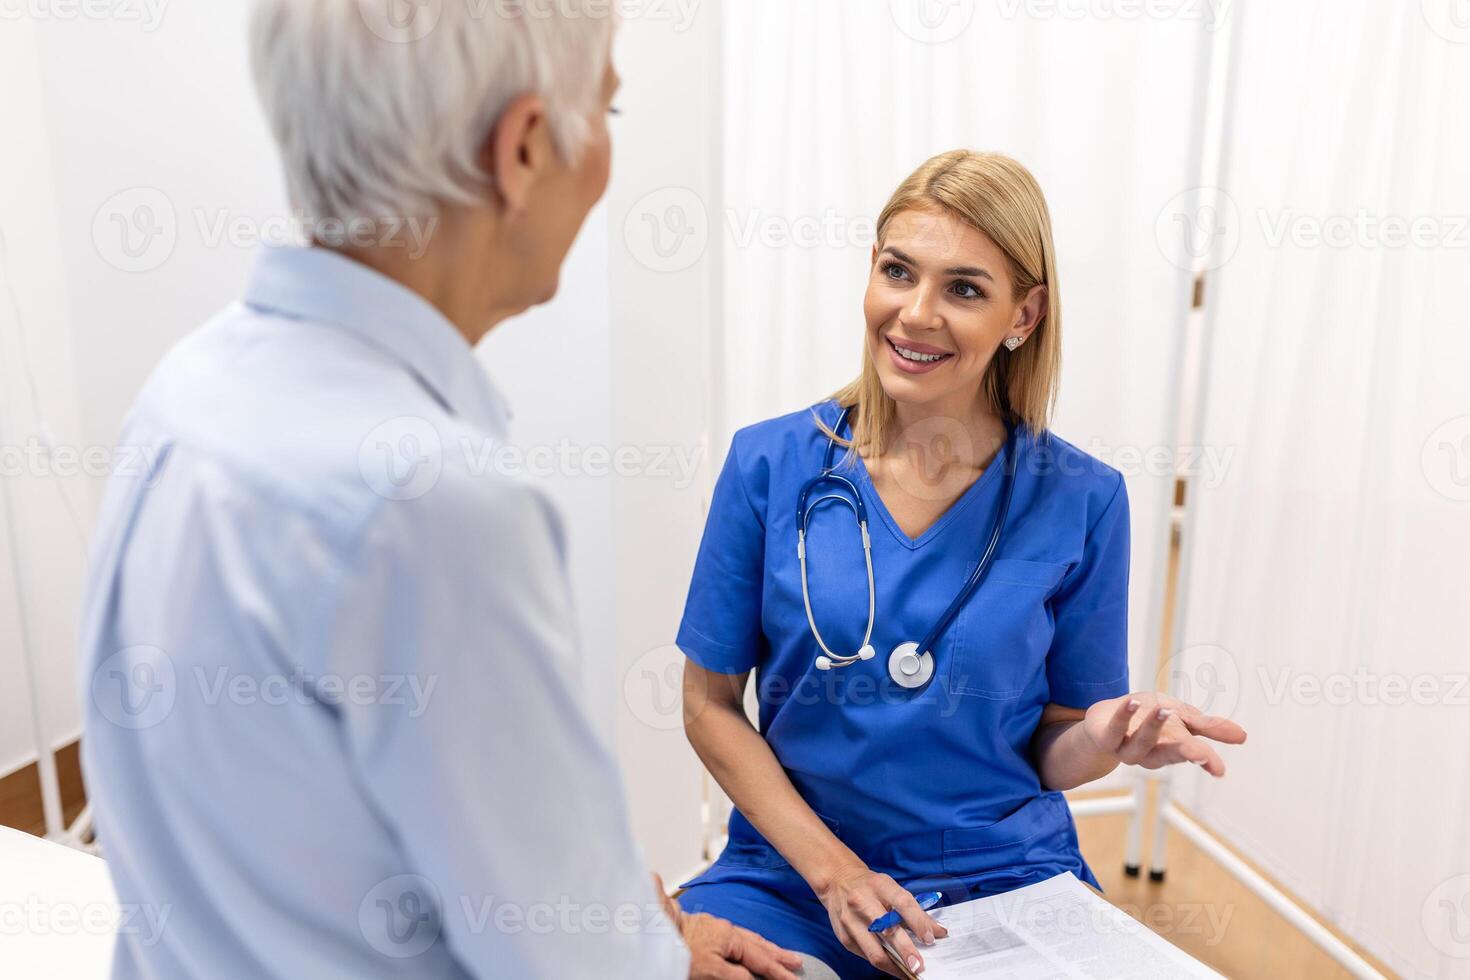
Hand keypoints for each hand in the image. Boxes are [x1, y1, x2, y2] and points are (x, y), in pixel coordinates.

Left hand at [653, 874, 803, 979]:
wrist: (653, 930)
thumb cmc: (678, 950)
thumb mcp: (711, 970)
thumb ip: (736, 975)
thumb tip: (754, 978)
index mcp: (730, 938)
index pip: (761, 959)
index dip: (778, 971)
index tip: (794, 979)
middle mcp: (727, 930)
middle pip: (759, 945)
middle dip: (778, 956)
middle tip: (796, 964)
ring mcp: (716, 928)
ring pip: (748, 938)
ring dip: (766, 947)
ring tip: (779, 953)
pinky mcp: (706, 928)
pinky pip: (735, 935)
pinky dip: (749, 941)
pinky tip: (747, 943)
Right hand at [817, 865, 947, 976]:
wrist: (837, 881)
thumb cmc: (870, 886)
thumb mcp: (891, 888)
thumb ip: (914, 910)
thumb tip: (937, 931)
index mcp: (879, 885)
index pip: (902, 903)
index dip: (918, 922)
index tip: (930, 938)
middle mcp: (862, 901)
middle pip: (887, 930)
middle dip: (905, 951)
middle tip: (919, 965)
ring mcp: (851, 921)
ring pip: (874, 950)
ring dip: (894, 965)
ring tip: (908, 972)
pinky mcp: (844, 937)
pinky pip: (866, 956)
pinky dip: (883, 964)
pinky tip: (894, 967)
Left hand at [1082, 692, 1246, 776]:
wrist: (1104, 720)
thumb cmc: (1145, 718)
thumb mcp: (1180, 717)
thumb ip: (1208, 726)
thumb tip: (1243, 736)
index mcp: (1172, 748)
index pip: (1191, 755)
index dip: (1205, 762)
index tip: (1219, 769)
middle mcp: (1151, 752)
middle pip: (1169, 755)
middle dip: (1184, 753)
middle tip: (1199, 752)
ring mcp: (1127, 747)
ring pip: (1142, 742)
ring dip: (1153, 726)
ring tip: (1164, 710)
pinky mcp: (1106, 738)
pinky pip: (1115, 729)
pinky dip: (1123, 716)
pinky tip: (1132, 702)